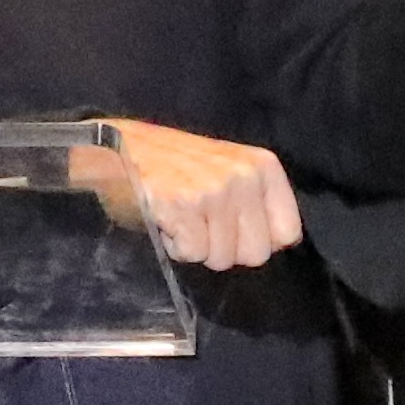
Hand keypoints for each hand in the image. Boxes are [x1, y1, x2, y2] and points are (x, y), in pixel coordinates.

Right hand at [71, 119, 304, 272]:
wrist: (117, 147)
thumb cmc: (174, 165)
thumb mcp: (227, 170)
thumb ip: (254, 203)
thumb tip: (276, 243)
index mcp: (262, 166)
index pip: (287, 233)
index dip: (257, 240)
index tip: (233, 229)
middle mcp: (243, 176)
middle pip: (256, 254)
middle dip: (225, 249)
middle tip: (201, 224)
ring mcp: (214, 191)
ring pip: (222, 258)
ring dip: (197, 247)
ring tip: (180, 217)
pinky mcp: (183, 206)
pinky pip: (192, 254)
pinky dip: (175, 247)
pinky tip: (165, 221)